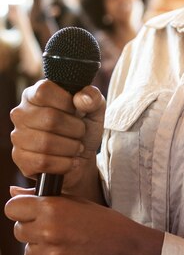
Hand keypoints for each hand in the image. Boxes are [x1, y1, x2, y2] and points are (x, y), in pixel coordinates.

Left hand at [5, 190, 162, 254]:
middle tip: (53, 228)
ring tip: (65, 243)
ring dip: (42, 248)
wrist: (129, 251)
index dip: (21, 209)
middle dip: (32, 229)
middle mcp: (48, 232)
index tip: (31, 211)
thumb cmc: (106, 222)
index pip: (12, 208)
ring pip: (29, 252)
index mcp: (53, 208)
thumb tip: (13, 192)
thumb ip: (44, 197)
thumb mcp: (78, 202)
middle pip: (18, 231)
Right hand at [10, 79, 105, 194]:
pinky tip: (70, 161)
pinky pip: (43, 162)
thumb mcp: (94, 109)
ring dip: (71, 148)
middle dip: (75, 129)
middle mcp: (21, 113)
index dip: (66, 101)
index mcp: (35, 94)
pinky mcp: (20, 158)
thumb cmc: (83, 127)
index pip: (44, 91)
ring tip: (77, 147)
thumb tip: (82, 99)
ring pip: (46, 143)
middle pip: (49, 119)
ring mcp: (17, 136)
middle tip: (81, 133)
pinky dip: (64, 163)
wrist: (80, 156)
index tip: (77, 110)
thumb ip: (92, 97)